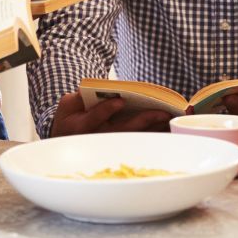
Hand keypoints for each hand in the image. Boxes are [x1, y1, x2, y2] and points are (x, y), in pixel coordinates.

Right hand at [49, 92, 171, 136]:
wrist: (67, 138)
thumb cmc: (69, 118)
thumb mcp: (67, 105)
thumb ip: (79, 98)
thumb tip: (96, 91)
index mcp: (81, 127)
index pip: (95, 118)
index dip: (107, 109)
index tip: (120, 100)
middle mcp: (97, 139)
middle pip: (122, 130)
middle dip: (143, 120)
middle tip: (162, 112)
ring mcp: (109, 145)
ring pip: (134, 137)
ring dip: (154, 128)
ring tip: (170, 117)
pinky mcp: (120, 146)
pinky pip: (139, 140)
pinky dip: (154, 133)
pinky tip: (167, 125)